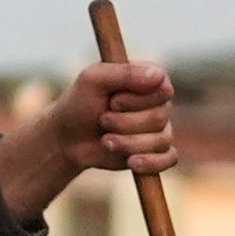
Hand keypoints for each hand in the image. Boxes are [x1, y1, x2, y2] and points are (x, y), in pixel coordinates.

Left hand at [0, 58, 178, 217]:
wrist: (66, 139)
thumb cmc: (79, 104)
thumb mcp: (93, 80)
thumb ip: (124, 73)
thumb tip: (159, 76)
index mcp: (150, 80)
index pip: (164, 90)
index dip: (137, 100)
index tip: (113, 102)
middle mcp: (159, 104)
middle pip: (160, 118)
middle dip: (125, 123)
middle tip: (102, 120)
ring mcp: (159, 129)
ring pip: (161, 140)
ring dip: (128, 143)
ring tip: (105, 141)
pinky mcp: (155, 152)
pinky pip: (169, 159)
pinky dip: (151, 162)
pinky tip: (132, 162)